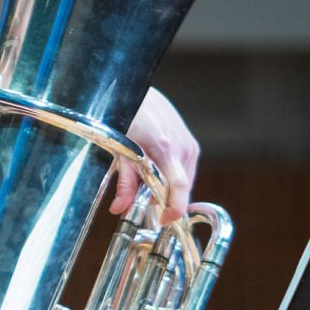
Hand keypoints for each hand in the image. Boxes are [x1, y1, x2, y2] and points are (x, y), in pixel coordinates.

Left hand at [113, 87, 200, 225]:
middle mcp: (182, 146)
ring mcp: (189, 144)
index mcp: (165, 147)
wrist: (135, 89)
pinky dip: (170, 177)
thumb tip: (120, 208)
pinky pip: (184, 171)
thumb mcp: (119, 150)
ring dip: (166, 188)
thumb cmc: (125, 115)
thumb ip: (123, 181)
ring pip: (183, 181)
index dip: (175, 208)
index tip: (166, 220)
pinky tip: (155, 169)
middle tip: (141, 200)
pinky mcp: (190, 142)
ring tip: (145, 178)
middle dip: (163, 200)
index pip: (179, 186)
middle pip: (181, 188)